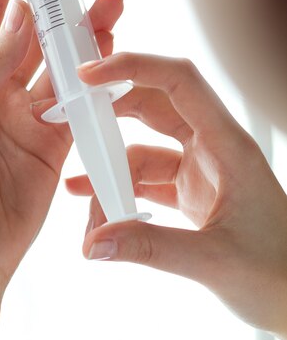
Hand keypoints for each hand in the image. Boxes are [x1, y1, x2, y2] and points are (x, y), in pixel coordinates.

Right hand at [67, 53, 286, 337]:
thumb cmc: (280, 272)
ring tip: (84, 194)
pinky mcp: (192, 190)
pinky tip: (99, 207)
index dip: (134, 67)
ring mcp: (201, 167)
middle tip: (74, 119)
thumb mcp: (216, 260)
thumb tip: (96, 241)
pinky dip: (121, 188)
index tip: (92, 76)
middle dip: (111, 109)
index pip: (179, 81)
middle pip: (155, 104)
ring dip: (112, 165)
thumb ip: (151, 247)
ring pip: (146, 145)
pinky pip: (148, 177)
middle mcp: (213, 146)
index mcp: (228, 144)